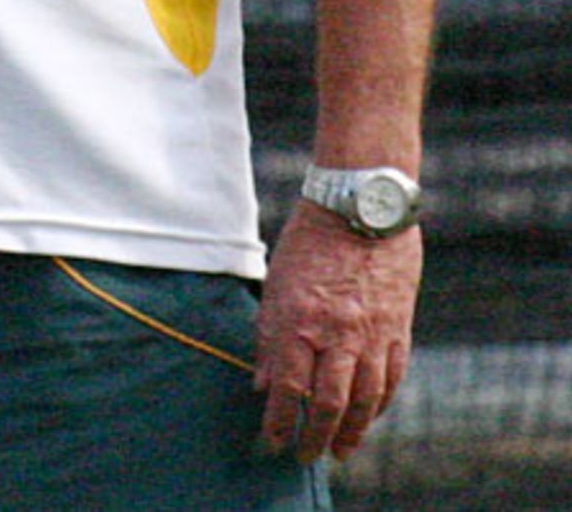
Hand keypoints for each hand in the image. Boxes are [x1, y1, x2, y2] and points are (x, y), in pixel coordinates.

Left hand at [255, 200, 420, 463]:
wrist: (362, 207)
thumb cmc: (311, 241)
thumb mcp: (278, 283)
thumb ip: (271, 336)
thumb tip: (264, 384)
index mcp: (302, 319)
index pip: (290, 387)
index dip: (280, 420)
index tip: (272, 440)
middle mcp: (339, 333)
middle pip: (329, 403)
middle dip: (316, 436)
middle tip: (306, 455)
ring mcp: (373, 333)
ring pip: (366, 400)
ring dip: (353, 432)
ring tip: (340, 450)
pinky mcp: (399, 328)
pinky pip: (392, 378)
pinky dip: (380, 404)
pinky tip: (370, 416)